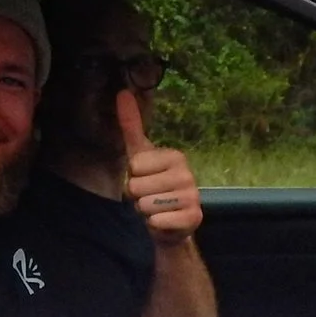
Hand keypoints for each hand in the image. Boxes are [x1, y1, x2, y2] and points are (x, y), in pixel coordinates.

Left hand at [117, 89, 202, 243]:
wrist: (171, 223)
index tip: (145, 180)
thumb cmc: (154, 186)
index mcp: (175, 156)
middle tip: (150, 197)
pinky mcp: (193, 218)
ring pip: (145, 205)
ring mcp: (192, 197)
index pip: (134, 166)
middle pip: (137, 187)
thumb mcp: (140, 155)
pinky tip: (164, 221)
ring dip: (145, 212)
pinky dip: (155, 224)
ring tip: (156, 209)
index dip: (133, 177)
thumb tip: (122, 92)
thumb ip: (131, 125)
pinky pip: (157, 221)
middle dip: (137, 197)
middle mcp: (187, 174)